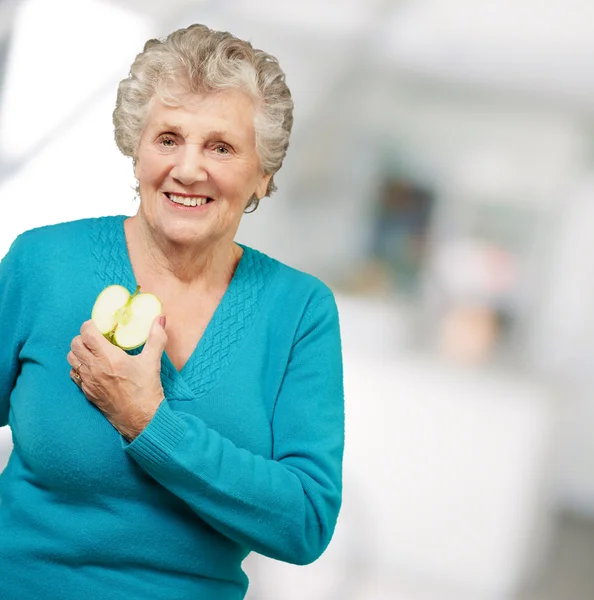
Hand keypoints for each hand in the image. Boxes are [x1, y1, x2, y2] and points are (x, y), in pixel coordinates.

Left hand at [67, 315, 167, 440]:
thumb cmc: (147, 390)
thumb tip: (160, 318)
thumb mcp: (153, 361)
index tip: (99, 325)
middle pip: (75, 344)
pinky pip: (74, 374)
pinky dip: (79, 367)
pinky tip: (92, 367)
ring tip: (93, 351)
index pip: (87, 333)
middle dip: (84, 337)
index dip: (90, 325)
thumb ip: (156, 337)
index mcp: (109, 357)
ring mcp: (88, 381)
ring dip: (79, 351)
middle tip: (96, 337)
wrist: (141, 419)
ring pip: (71, 358)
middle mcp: (94, 368)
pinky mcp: (87, 392)